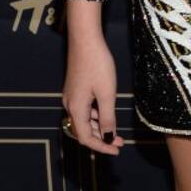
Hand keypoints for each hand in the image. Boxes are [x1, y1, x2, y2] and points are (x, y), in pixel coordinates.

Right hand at [62, 8, 124, 154]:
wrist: (85, 40)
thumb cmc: (97, 64)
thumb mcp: (106, 94)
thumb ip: (107, 118)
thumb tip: (108, 137)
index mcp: (76, 108)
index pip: (86, 138)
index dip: (101, 147)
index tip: (117, 150)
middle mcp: (70, 105)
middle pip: (83, 131)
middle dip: (101, 139)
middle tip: (120, 143)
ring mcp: (71, 97)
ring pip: (84, 121)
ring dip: (99, 128)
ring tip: (117, 131)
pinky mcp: (75, 89)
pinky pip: (84, 110)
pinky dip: (95, 117)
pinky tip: (107, 115)